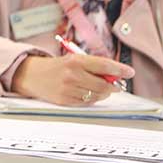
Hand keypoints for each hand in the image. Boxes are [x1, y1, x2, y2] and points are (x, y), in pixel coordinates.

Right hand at [10, 54, 133, 105]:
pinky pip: (87, 102)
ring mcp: (68, 89)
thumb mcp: (73, 59)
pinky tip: (86, 92)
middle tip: (117, 84)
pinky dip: (92, 98)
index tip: (130, 72)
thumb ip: (93, 66)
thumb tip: (115, 76)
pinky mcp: (65, 100)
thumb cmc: (56, 66)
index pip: (103, 65)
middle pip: (104, 85)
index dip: (120, 69)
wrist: (32, 75)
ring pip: (97, 95)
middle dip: (114, 85)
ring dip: (103, 93)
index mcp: (75, 61)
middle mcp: (72, 75)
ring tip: (99, 87)